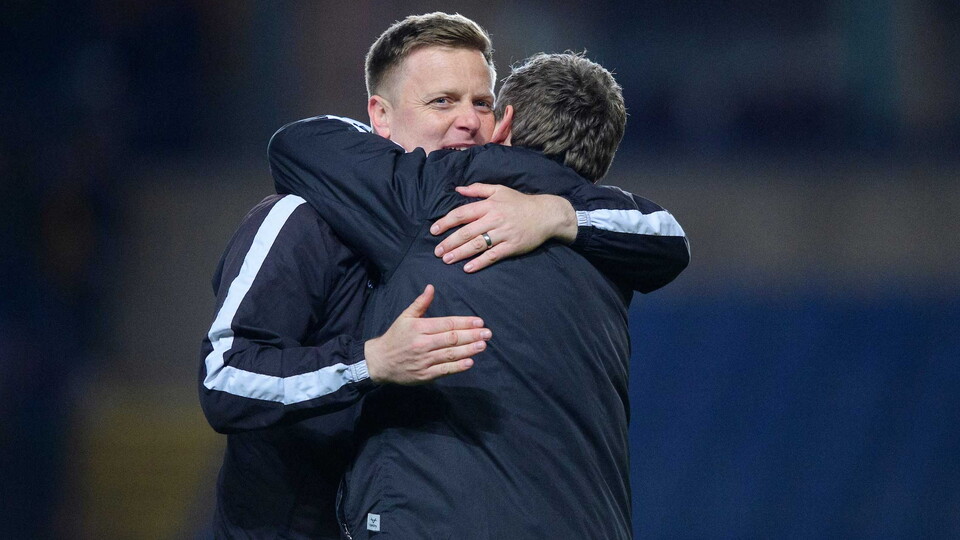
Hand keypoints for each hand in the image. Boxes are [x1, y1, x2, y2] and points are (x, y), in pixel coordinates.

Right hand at [364, 285, 490, 383]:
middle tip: (487, 333)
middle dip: (472, 335)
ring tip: (483, 345)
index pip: (447, 324)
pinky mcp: (424, 375)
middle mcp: (422, 344)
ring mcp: (424, 360)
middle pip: (451, 339)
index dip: (464, 323)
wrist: (379, 362)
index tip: (479, 322)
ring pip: (450, 354)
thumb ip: (420, 303)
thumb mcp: (405, 317)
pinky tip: (470, 362)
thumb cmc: (395, 337)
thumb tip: (431, 287)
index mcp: (419, 328)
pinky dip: (458, 367)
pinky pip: (444, 370)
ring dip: (469, 350)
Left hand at [430, 184, 577, 271]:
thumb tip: (458, 189)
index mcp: (489, 205)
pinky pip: (493, 255)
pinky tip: (468, 268)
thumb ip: (478, 189)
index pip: (462, 214)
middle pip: (466, 232)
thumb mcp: (500, 190)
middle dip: (449, 242)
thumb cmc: (520, 202)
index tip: (434, 230)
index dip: (446, 222)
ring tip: (447, 260)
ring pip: (477, 244)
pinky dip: (480, 262)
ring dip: (460, 253)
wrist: (546, 214)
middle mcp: (494, 219)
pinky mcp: (512, 246)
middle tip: (437, 251)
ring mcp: (503, 234)